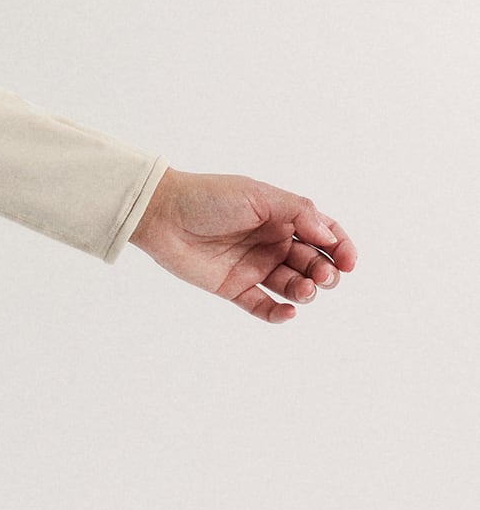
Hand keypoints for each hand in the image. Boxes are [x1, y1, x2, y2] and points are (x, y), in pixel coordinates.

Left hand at [129, 167, 355, 321]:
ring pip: (293, 286)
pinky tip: (288, 312)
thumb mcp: (258, 195)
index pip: (323, 234)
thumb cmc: (209, 197)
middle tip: (322, 275)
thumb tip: (329, 238)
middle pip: (313, 263)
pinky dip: (280, 314)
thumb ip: (298, 212)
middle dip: (326, 272)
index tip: (348, 262)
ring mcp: (254, 266)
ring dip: (307, 291)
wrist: (162, 214)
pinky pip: (264, 307)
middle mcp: (271, 242)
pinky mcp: (235, 288)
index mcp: (281, 217)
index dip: (341, 248)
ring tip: (305, 288)